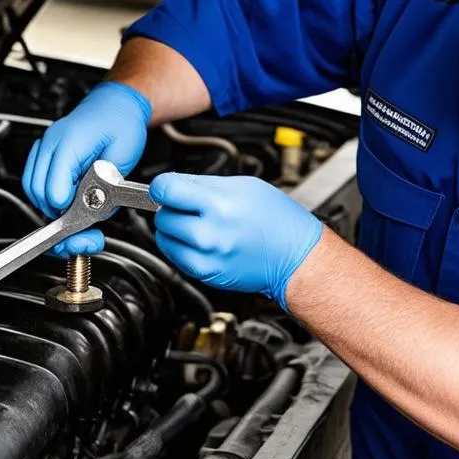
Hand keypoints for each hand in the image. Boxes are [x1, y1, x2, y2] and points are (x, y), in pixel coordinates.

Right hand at [22, 82, 151, 255]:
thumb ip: (108, 182)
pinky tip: (67, 200)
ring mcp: (44, 148)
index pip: (54, 187)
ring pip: (32, 189)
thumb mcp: (124, 154)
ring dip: (51, 207)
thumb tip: (92, 204)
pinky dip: (48, 197)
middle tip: (81, 227)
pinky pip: (35, 182)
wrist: (116, 105)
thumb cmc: (121, 124)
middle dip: (58, 214)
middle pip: (37, 192)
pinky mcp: (44, 154)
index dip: (67, 209)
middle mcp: (51, 144)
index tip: (81, 221)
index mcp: (70, 141)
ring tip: (77, 214)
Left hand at [149, 173, 323, 308]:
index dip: (163, 186)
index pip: (165, 190)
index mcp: (219, 205)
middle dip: (172, 208)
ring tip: (198, 224)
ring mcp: (206, 257)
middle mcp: (210, 233)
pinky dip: (181, 247)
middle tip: (192, 207)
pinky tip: (201, 241)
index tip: (166, 188)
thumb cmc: (277, 220)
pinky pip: (175, 257)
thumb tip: (172, 184)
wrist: (296, 257)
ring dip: (174, 229)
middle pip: (162, 215)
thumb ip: (202, 184)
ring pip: (164, 237)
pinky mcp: (206, 274)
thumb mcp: (243, 186)